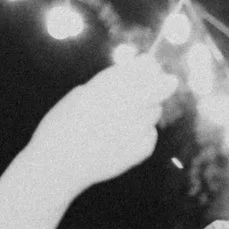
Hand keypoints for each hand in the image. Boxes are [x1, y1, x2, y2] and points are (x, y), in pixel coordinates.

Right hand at [21, 55, 176, 195]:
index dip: (146, 66)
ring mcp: (136, 130)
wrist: (60, 165)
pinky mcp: (141, 150)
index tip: (150, 63)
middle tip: (168, 80)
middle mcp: (125, 108)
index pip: (136, 72)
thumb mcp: (79, 97)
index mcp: (106, 90)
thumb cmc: (62, 128)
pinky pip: (150, 134)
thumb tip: (131, 74)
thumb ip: (106, 86)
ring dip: (149, 108)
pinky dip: (143, 131)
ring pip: (155, 112)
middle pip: (156, 89)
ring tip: (130, 114)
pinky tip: (125, 135)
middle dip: (162, 82)